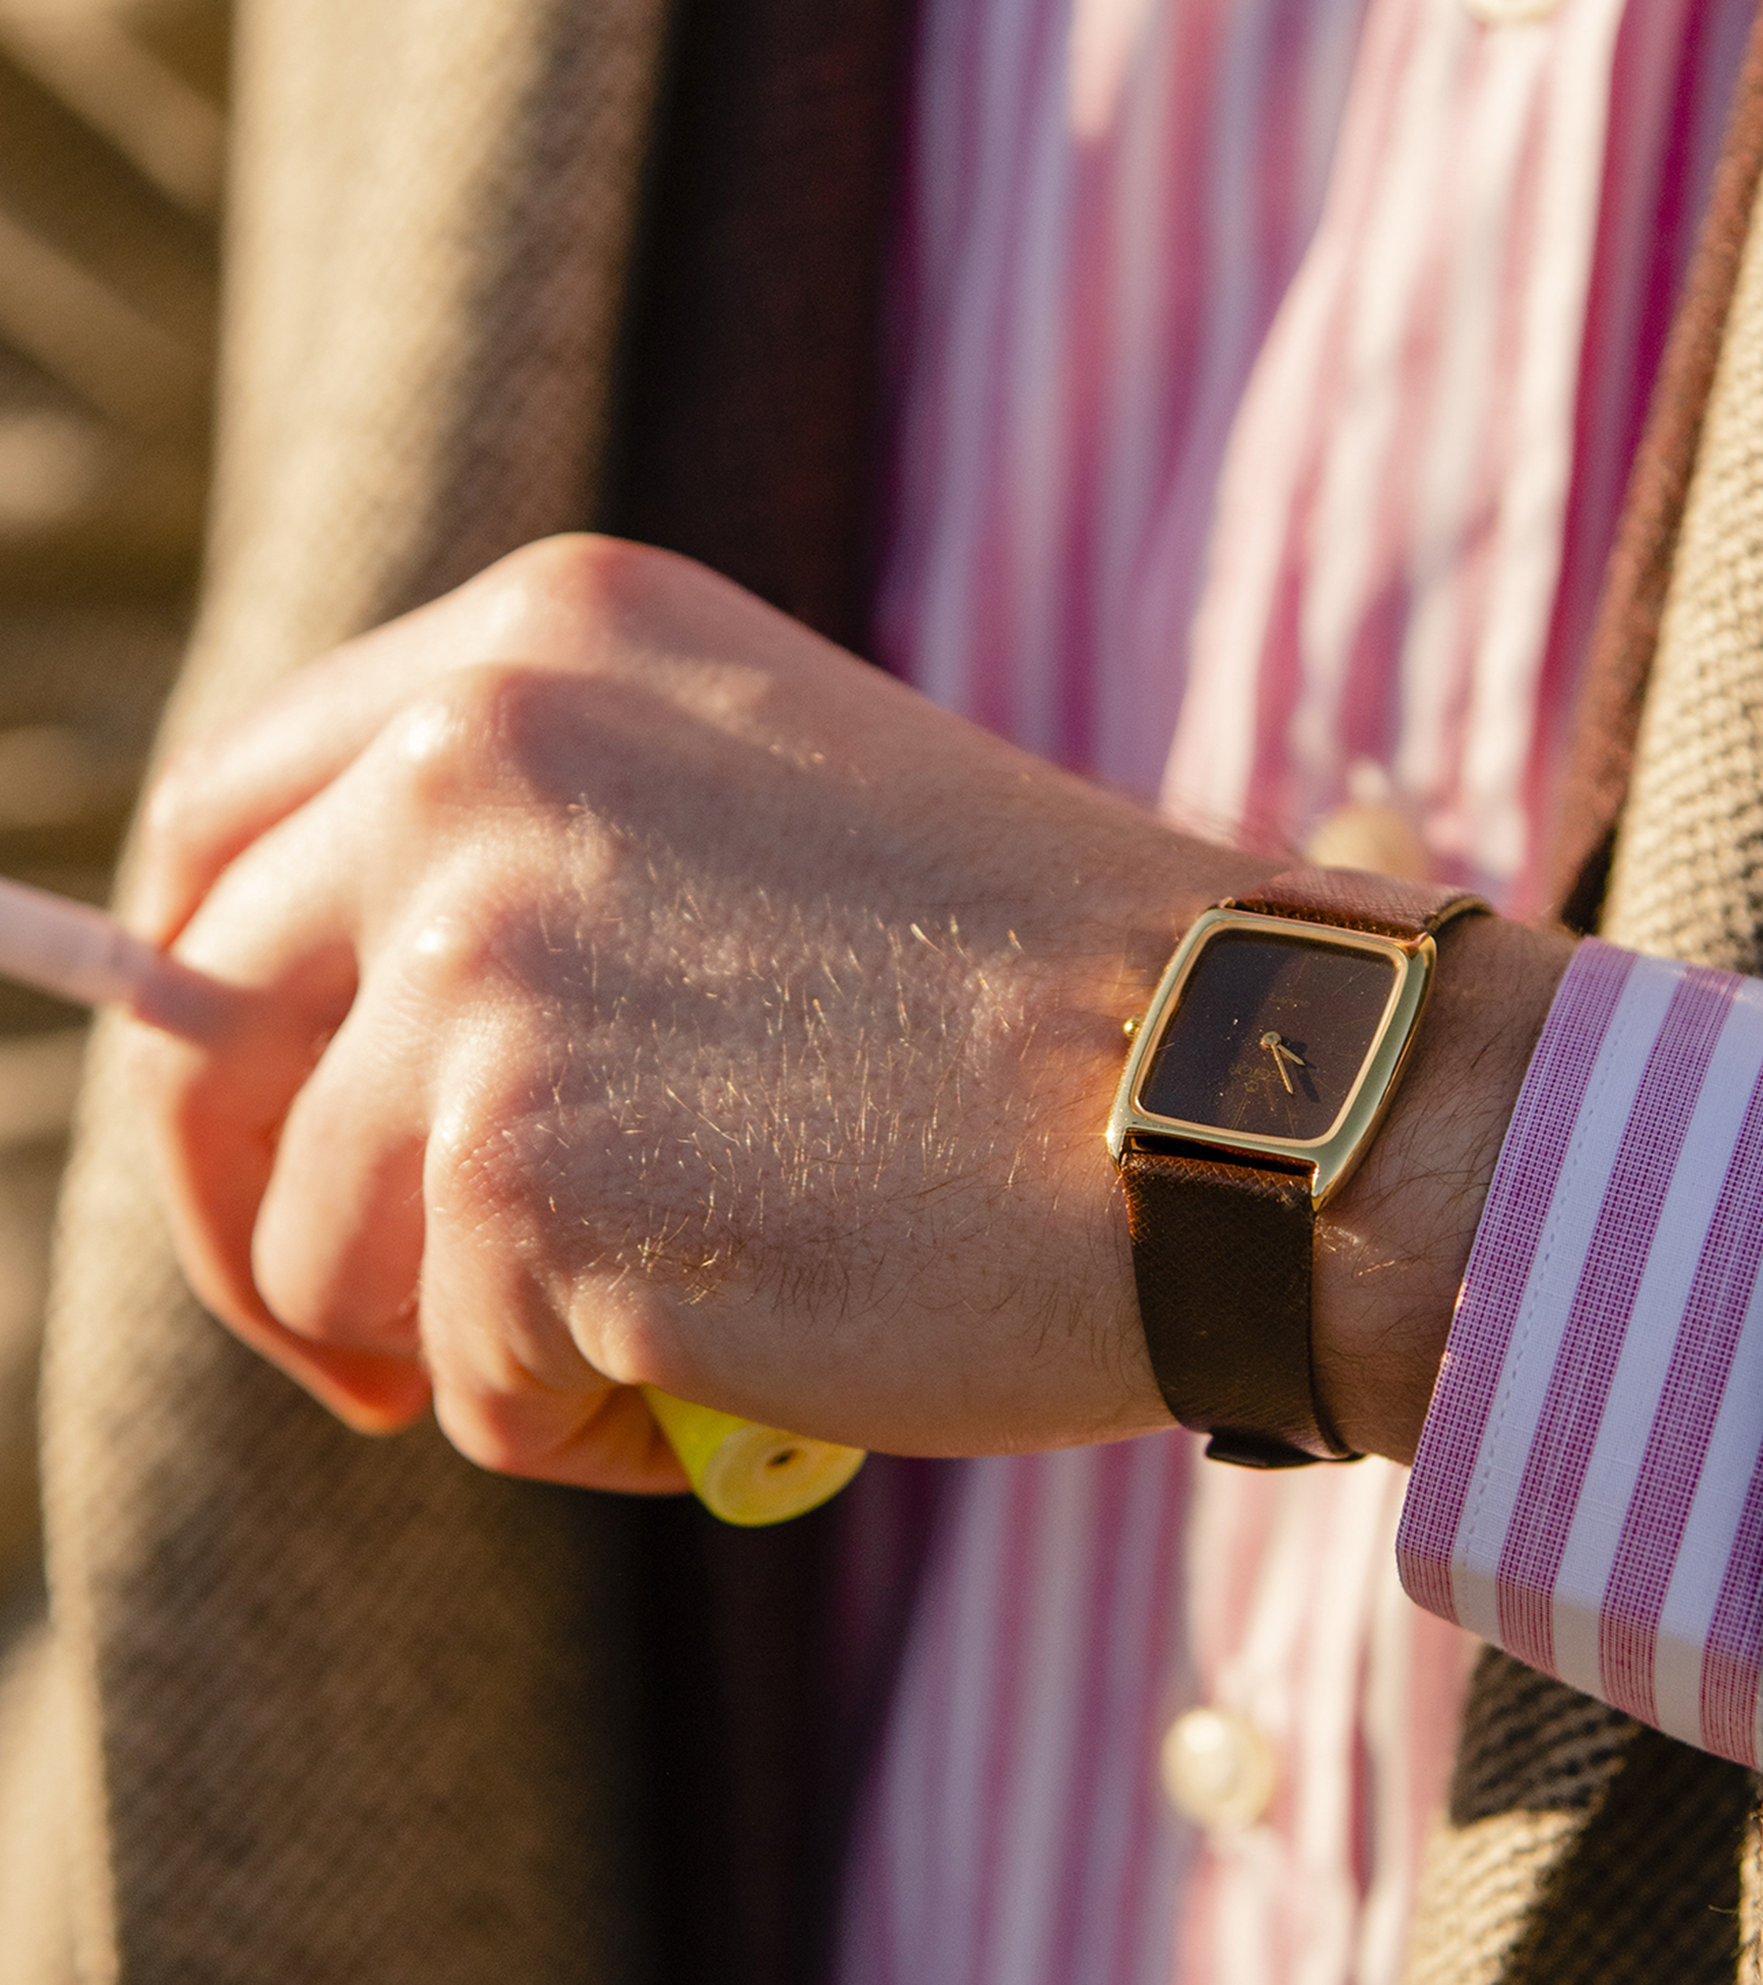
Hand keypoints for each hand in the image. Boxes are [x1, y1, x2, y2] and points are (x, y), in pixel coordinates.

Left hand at [126, 535, 1568, 1490]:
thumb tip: (336, 1046)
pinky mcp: (527, 1171)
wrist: (1248, 1094)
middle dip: (258, 1225)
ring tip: (666, 1337)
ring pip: (317, 1245)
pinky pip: (460, 1378)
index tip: (274, 1136)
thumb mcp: (753, 822)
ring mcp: (487, 961)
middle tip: (366, 1342)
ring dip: (468, 1337)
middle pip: (206, 1045)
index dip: (215, 1008)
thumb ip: (535, 873)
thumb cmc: (1037, 996)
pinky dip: (576, 1423)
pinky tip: (740, 1374)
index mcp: (542, 647)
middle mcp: (478, 762)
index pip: (222, 825)